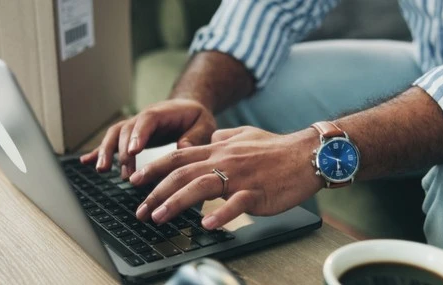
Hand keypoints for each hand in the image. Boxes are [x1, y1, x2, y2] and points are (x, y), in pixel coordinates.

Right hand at [80, 99, 216, 177]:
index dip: (138, 135)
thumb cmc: (197, 118)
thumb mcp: (204, 124)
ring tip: (102, 170)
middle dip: (122, 151)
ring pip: (114, 135)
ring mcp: (134, 127)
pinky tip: (86, 162)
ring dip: (106, 151)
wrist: (188, 109)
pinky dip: (98, 151)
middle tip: (125, 172)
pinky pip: (111, 142)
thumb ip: (195, 136)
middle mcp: (143, 118)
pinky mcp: (129, 137)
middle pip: (125, 130)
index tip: (133, 151)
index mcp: (161, 112)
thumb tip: (183, 148)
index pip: (146, 120)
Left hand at [128, 126, 323, 229]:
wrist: (308, 154)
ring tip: (158, 217)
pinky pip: (237, 204)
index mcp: (219, 149)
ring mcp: (240, 177)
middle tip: (139, 209)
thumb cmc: (277, 148)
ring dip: (176, 203)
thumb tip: (207, 140)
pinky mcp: (257, 192)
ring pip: (201, 187)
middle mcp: (225, 161)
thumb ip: (222, 138)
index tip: (134, 180)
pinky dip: (221, 214)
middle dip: (156, 192)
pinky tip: (207, 225)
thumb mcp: (245, 135)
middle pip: (182, 174)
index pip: (178, 157)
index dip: (154, 168)